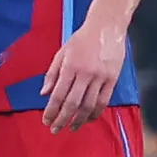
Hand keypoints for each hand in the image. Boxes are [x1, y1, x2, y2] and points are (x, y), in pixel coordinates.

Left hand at [40, 18, 125, 134]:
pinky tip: (88, 119)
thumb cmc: (82, 39)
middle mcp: (85, 73)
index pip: (58, 95)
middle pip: (72, 104)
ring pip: (89, 105)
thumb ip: (52, 74)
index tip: (46, 121)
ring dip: (79, 120)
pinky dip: (95, 113)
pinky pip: (104, 101)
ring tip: (72, 128)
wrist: (106, 26)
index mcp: (70, 66)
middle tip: (55, 130)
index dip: (51, 111)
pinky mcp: (113, 79)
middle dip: (63, 119)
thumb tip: (44, 93)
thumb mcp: (61, 52)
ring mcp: (101, 77)